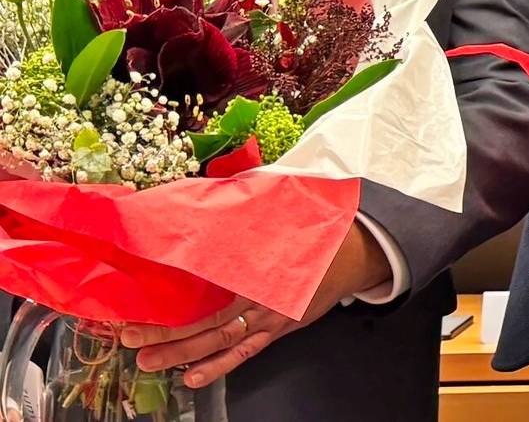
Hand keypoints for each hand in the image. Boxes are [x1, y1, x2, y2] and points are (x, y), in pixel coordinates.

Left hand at [123, 221, 387, 387]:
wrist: (354, 253)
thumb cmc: (311, 230)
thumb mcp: (281, 212)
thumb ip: (243, 209)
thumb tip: (201, 194)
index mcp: (259, 267)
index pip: (210, 288)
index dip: (175, 299)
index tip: (142, 302)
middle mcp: (263, 297)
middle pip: (211, 320)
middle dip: (168, 332)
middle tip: (131, 338)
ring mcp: (271, 318)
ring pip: (223, 341)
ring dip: (185, 353)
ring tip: (149, 362)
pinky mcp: (277, 330)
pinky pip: (246, 352)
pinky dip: (220, 366)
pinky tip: (193, 378)